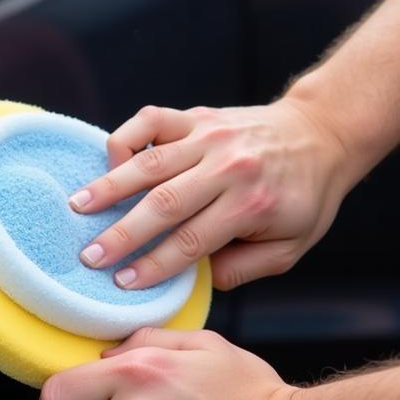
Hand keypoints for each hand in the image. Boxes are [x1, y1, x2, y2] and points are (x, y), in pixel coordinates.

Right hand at [70, 98, 351, 290]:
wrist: (322, 134)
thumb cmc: (304, 197)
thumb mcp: (290, 248)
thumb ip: (243, 269)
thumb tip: (195, 281)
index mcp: (252, 204)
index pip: (191, 241)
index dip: (154, 265)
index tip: (122, 284)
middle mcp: (228, 167)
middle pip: (164, 203)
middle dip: (122, 233)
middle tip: (88, 256)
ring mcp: (210, 136)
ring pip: (150, 162)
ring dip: (109, 186)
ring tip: (77, 206)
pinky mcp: (198, 116)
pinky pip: (152, 121)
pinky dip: (126, 137)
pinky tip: (107, 159)